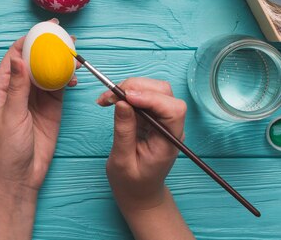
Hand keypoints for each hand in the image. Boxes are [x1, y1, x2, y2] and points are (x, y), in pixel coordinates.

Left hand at [0, 22, 76, 239]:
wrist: (20, 176)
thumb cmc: (6, 148)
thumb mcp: (11, 115)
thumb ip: (18, 87)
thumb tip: (18, 57)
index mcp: (2, 87)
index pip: (15, 55)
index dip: (29, 39)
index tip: (44, 28)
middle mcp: (19, 88)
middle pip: (35, 59)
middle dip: (49, 46)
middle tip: (66, 35)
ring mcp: (36, 97)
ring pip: (49, 71)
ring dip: (61, 61)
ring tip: (76, 53)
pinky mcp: (51, 107)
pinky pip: (59, 86)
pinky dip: (68, 78)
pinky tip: (75, 75)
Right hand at [97, 78, 193, 239]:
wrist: (140, 193)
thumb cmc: (133, 183)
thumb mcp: (122, 162)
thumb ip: (124, 132)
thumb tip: (122, 102)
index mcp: (169, 142)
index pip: (173, 110)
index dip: (151, 98)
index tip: (126, 97)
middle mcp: (171, 127)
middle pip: (164, 92)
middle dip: (137, 87)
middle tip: (110, 96)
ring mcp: (163, 120)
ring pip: (154, 90)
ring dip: (130, 88)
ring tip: (107, 99)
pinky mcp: (153, 116)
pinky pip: (144, 96)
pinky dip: (127, 93)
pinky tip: (112, 101)